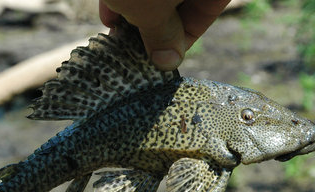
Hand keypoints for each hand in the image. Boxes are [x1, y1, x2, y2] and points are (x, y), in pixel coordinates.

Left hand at [99, 0, 230, 70]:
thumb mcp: (152, 7)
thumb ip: (161, 34)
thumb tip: (167, 62)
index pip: (205, 14)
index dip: (180, 40)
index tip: (156, 59)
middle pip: (179, 6)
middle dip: (152, 28)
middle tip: (133, 50)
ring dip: (135, 14)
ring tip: (116, 34)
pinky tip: (109, 10)